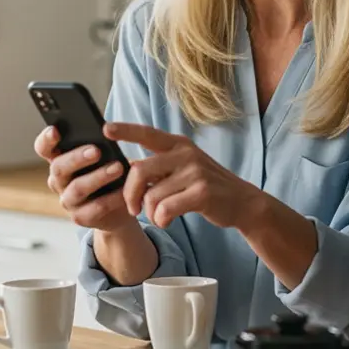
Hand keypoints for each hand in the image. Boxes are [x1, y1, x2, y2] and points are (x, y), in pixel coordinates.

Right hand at [35, 125, 136, 232]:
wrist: (122, 204)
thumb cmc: (110, 170)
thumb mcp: (106, 154)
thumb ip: (100, 143)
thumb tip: (107, 129)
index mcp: (61, 159)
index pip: (44, 148)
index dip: (46, 140)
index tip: (55, 131)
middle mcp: (59, 180)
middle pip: (59, 168)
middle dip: (77, 158)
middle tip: (96, 151)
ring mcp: (68, 200)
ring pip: (77, 188)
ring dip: (98, 177)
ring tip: (118, 167)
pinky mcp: (81, 217)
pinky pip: (95, 208)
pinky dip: (112, 198)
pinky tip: (125, 191)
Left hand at [104, 122, 262, 230]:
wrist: (242, 202)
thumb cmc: (206, 186)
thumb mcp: (183, 168)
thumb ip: (159, 166)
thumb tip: (127, 166)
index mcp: (179, 144)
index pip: (147, 134)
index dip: (125, 131)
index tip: (106, 128)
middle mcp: (186, 153)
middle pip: (139, 171)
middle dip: (130, 195)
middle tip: (134, 209)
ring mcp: (195, 172)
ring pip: (151, 196)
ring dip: (150, 213)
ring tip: (161, 215)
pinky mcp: (202, 192)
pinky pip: (165, 209)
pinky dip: (161, 219)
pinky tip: (169, 220)